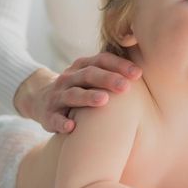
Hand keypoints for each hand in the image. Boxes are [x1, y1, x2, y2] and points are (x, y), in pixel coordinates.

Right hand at [14, 52, 141, 132]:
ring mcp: (57, 95)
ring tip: (103, 101)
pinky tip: (72, 127)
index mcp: (83, 66)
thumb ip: (113, 72)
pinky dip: (62, 122)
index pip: (102, 60)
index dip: (119, 65)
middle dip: (107, 79)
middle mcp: (69, 78)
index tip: (138, 74)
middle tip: (125, 87)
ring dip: (87, 97)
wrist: (40, 99)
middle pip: (89, 75)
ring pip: (72, 94)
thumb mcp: (92, 77)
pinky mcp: (48, 114)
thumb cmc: (79, 88)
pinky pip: (54, 118)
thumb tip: (147, 71)